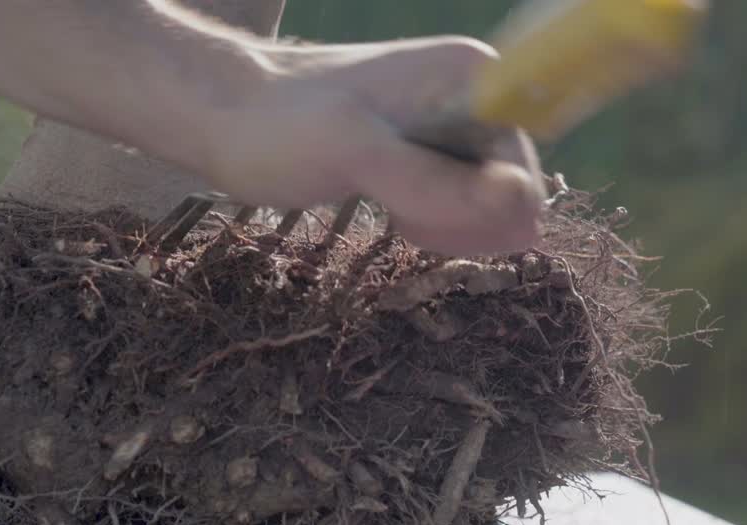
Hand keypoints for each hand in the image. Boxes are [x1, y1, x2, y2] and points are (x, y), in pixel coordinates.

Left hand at [201, 37, 545, 255]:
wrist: (222, 114)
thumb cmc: (278, 125)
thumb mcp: (355, 154)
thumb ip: (436, 182)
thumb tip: (524, 212)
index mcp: (473, 76)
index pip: (523, 172)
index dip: (484, 214)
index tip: (420, 218)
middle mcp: (474, 93)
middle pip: (509, 191)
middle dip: (461, 222)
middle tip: (398, 216)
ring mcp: (452, 121)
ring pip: (484, 203)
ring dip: (445, 224)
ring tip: (389, 209)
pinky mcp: (429, 148)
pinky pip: (458, 201)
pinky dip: (431, 220)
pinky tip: (391, 211)